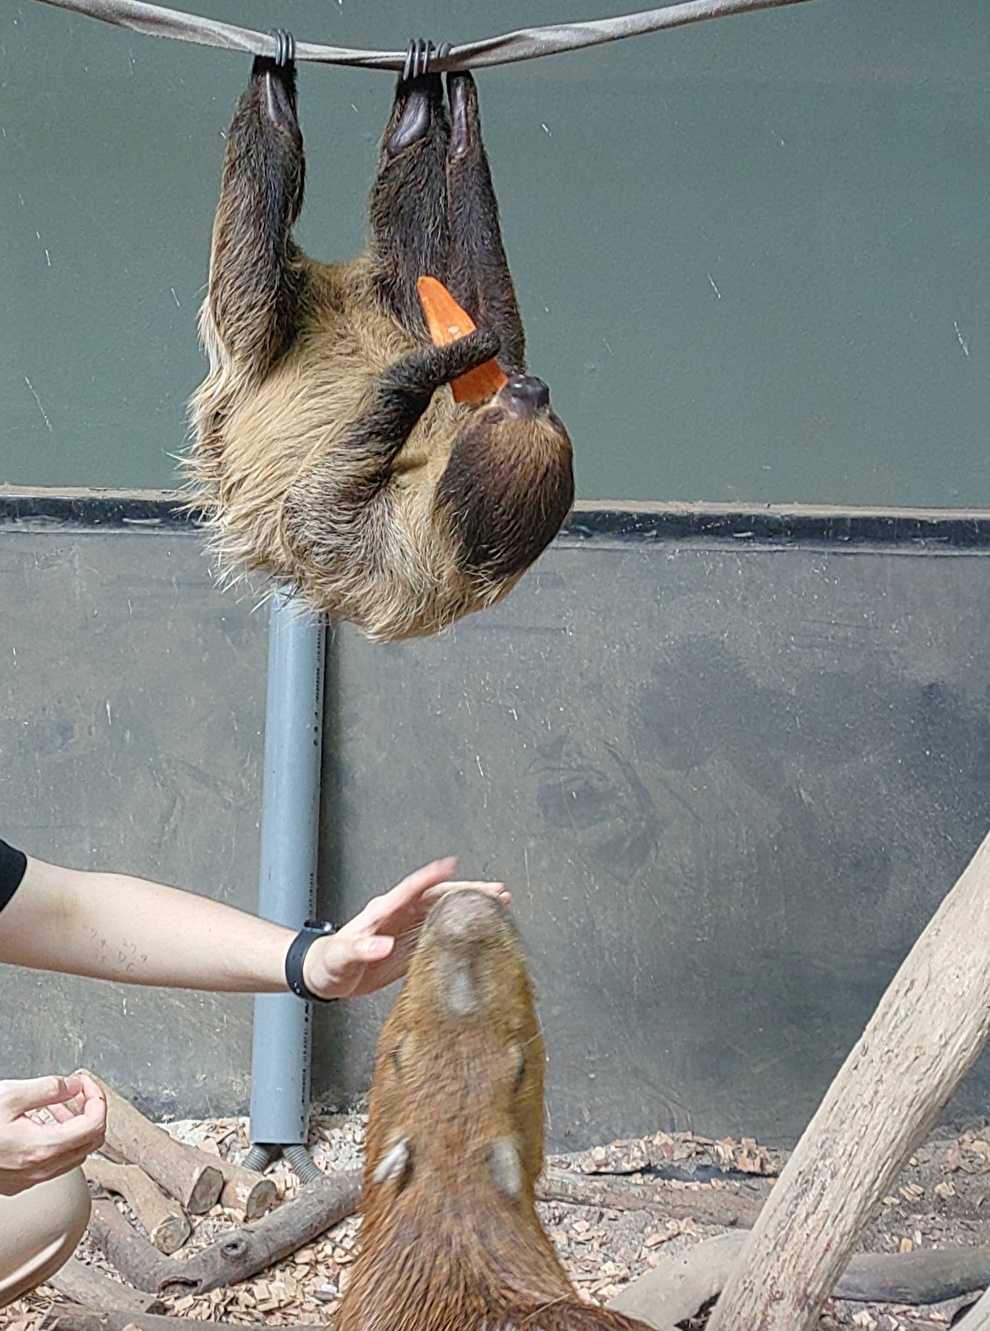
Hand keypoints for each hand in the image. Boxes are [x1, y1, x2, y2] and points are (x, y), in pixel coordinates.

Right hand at [0, 1073, 105, 1195]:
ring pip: (73, 1154)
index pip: (95, 1124)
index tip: (86, 1084)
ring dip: (73, 1126)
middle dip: (89, 1112)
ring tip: (55, 1105)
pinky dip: (57, 1140)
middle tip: (77, 1093)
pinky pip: (53, 1163)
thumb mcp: (11, 1095)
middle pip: (90, 1142)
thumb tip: (75, 1086)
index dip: (97, 1098)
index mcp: (44, 1147)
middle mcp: (40, 1169)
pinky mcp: (19, 1182)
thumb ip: (50, 1088)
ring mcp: (30, 1179)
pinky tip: (40, 1123)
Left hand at [303, 857, 508, 999]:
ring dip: (470, 906)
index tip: (452, 866)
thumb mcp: (342, 955)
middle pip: (439, 897)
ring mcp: (407, 930)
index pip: (412, 889)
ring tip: (499, 903)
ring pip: (444, 912)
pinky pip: (440, 934)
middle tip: (496, 891)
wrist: (324, 975)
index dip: (432, 877)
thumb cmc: (329, 961)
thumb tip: (381, 945)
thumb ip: (360, 948)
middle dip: (468, 891)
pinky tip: (478, 929)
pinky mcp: (410, 947)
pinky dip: (461, 929)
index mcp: (383, 911)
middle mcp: (399, 916)